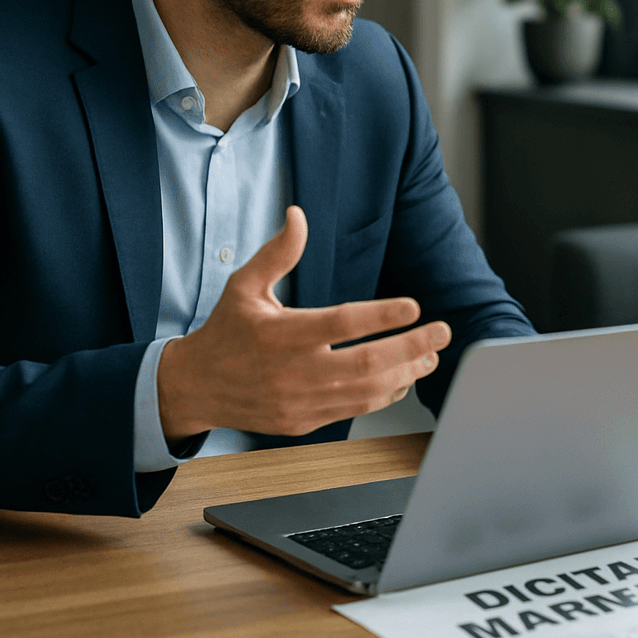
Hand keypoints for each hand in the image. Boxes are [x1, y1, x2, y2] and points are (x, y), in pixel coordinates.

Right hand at [156, 205, 450, 443]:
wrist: (196, 387)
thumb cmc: (226, 331)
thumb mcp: (243, 286)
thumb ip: (277, 253)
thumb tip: (298, 215)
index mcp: (280, 334)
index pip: (340, 324)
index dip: (381, 316)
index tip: (413, 306)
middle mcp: (293, 371)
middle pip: (365, 363)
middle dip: (410, 347)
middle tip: (441, 332)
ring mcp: (300, 401)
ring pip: (365, 392)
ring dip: (404, 373)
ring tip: (429, 355)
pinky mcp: (304, 422)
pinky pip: (354, 410)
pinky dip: (384, 395)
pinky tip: (402, 377)